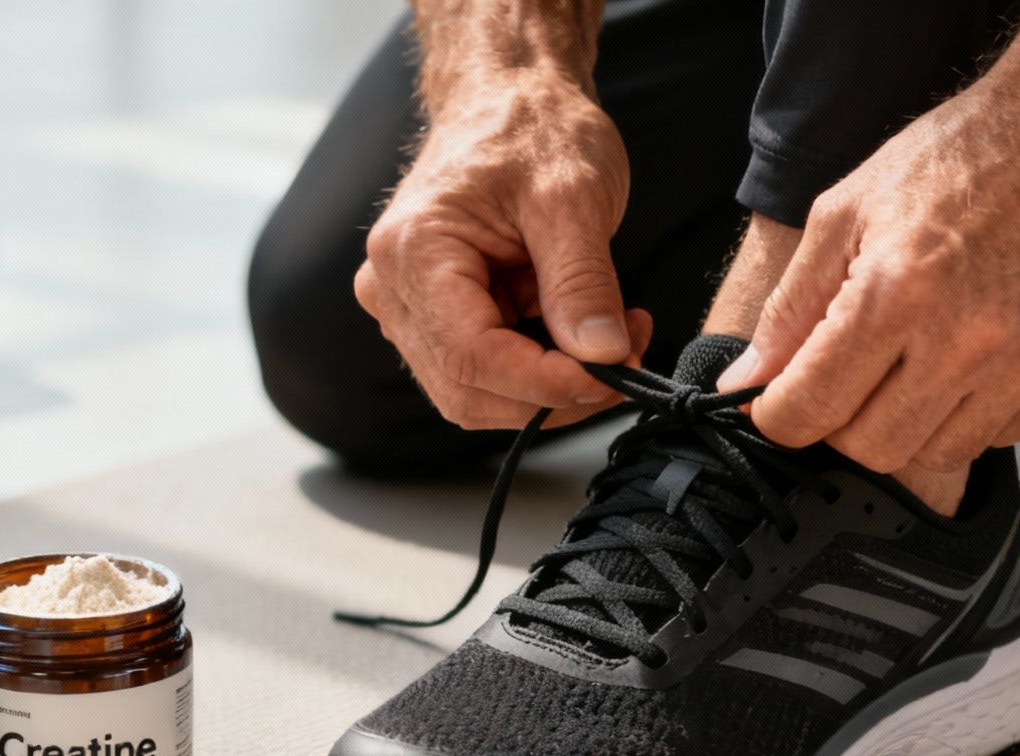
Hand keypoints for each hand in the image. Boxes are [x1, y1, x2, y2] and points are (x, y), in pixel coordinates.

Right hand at [355, 75, 649, 430]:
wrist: (507, 98)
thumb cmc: (531, 127)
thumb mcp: (573, 195)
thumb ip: (583, 280)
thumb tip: (603, 356)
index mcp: (412, 252)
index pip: (469, 355)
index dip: (541, 383)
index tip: (611, 377)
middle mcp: (392, 290)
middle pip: (467, 389)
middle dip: (553, 393)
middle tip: (627, 360)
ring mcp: (407, 309)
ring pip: (476, 394)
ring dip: (550, 387)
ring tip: (613, 338)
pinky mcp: (433, 319)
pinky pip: (485, 372)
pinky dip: (541, 370)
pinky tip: (585, 333)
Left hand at [719, 79, 1019, 473]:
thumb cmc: (957, 159)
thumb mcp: (846, 212)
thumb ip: (789, 309)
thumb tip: (741, 385)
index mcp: (897, 292)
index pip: (810, 410)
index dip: (778, 415)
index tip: (777, 401)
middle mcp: (968, 338)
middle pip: (870, 449)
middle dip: (841, 423)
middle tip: (849, 374)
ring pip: (935, 455)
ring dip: (908, 421)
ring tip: (915, 356)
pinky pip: (998, 436)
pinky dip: (970, 412)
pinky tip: (972, 354)